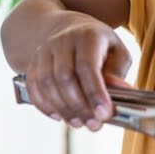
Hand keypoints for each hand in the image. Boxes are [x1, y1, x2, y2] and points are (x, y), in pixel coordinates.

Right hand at [21, 13, 131, 129]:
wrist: (65, 28)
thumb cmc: (98, 45)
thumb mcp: (116, 51)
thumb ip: (117, 73)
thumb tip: (122, 95)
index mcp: (88, 36)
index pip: (88, 66)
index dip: (95, 92)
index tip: (104, 115)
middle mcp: (62, 41)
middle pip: (65, 76)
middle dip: (79, 105)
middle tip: (94, 125)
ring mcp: (44, 51)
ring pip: (47, 83)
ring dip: (62, 108)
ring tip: (78, 123)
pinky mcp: (32, 63)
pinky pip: (33, 87)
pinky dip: (44, 105)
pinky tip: (58, 116)